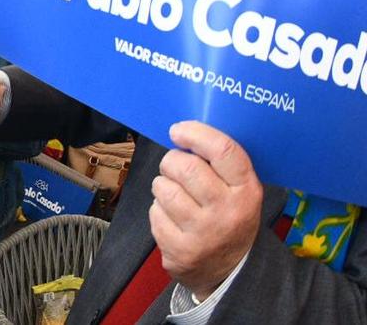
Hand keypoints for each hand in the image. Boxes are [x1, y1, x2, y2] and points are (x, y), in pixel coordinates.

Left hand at [150, 121, 261, 300]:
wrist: (229, 270)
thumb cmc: (230, 217)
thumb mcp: (240, 192)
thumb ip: (220, 165)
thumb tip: (186, 133)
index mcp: (247, 191)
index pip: (223, 151)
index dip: (196, 134)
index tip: (178, 130)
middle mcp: (227, 211)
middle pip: (186, 167)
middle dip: (172, 160)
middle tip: (174, 166)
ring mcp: (202, 233)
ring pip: (164, 188)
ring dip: (163, 185)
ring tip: (175, 194)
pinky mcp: (179, 250)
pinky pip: (154, 212)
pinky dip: (158, 209)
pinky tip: (173, 217)